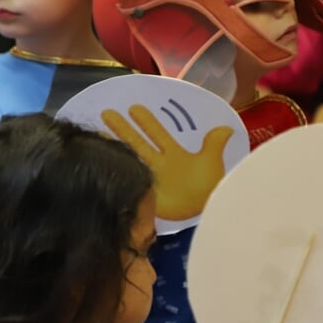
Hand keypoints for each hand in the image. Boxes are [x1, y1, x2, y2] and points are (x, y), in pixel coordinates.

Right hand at [101, 104, 232, 221]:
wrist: (206, 215)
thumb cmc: (209, 189)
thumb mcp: (212, 163)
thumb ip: (214, 145)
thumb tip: (226, 127)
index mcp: (174, 155)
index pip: (157, 134)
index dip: (147, 122)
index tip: (134, 108)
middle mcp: (158, 165)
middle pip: (137, 143)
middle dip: (122, 128)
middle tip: (107, 112)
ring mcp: (150, 179)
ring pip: (130, 158)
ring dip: (115, 146)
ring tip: (96, 133)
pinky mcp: (145, 195)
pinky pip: (128, 181)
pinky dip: (114, 172)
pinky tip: (100, 163)